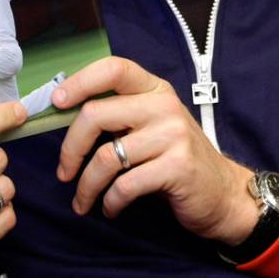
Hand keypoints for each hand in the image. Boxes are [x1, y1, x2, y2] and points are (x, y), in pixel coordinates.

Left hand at [53, 57, 256, 244]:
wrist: (221, 193)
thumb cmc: (175, 160)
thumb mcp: (151, 127)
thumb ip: (119, 116)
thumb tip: (64, 114)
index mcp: (155, 90)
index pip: (113, 69)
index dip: (79, 82)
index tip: (56, 103)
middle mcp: (164, 106)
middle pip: (96, 115)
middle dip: (70, 149)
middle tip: (64, 172)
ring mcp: (173, 136)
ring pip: (105, 157)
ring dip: (86, 187)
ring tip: (83, 202)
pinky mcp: (177, 167)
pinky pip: (125, 185)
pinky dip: (110, 202)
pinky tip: (111, 208)